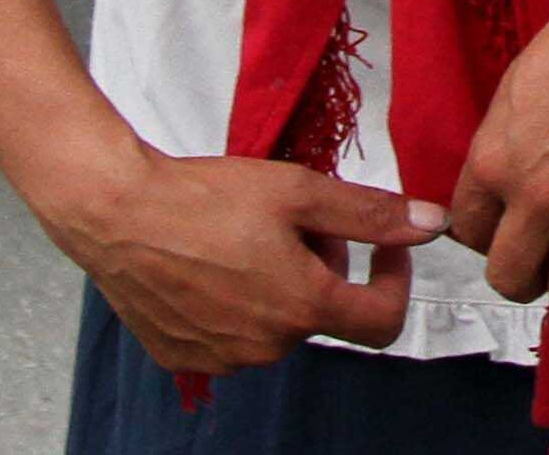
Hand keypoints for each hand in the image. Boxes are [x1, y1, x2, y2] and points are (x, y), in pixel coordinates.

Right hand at [37, 144, 444, 378]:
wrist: (116, 211)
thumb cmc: (205, 196)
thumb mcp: (301, 191)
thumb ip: (372, 214)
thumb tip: (432, 226)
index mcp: (303, 308)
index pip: (383, 322)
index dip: (397, 281)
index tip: (385, 248)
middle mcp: (265, 346)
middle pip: (324, 311)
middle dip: (327, 266)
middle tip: (297, 219)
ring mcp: (220, 357)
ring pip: (277, 323)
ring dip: (282, 284)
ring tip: (249, 235)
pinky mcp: (182, 354)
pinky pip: (231, 334)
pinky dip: (238, 301)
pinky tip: (214, 260)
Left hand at [452, 0, 548, 306]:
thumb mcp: (514, 93)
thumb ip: (498, 155)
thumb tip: (496, 201)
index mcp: (495, 163)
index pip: (468, 238)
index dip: (489, 235)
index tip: (509, 226)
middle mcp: (539, 197)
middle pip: (511, 281)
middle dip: (525, 273)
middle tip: (544, 254)